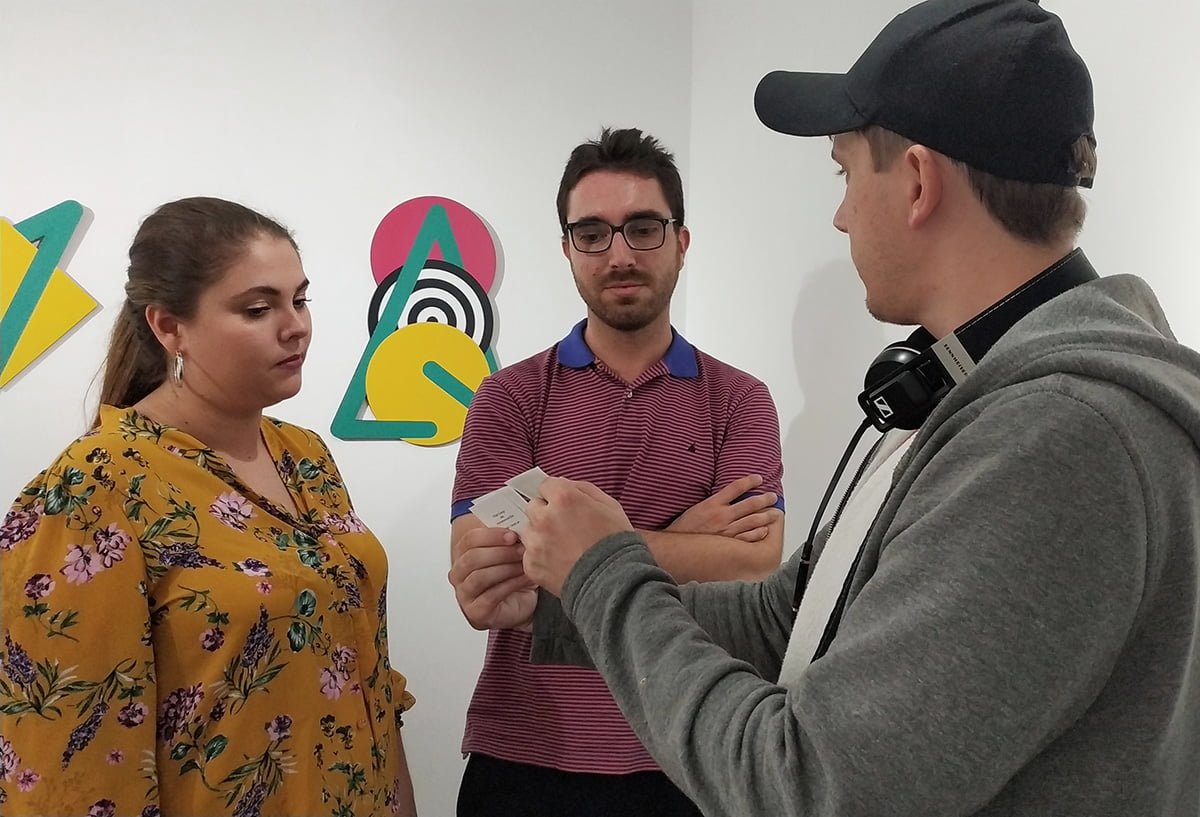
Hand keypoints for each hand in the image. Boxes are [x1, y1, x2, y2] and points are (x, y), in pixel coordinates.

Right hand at [448, 527, 536, 630]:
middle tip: (521, 549)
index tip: (512, 534)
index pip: (469, 540)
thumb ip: (507, 538)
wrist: (521, 604)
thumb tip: (517, 522)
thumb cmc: (512, 577)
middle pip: (472, 558)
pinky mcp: (476, 612)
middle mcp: (459, 575)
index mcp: (463, 555)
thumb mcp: (510, 553)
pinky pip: (491, 595)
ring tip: (523, 564)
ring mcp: (465, 594)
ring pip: (480, 576)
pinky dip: (510, 585)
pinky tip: (524, 579)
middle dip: (500, 552)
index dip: (491, 535)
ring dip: (506, 568)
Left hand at [523, 478, 633, 596]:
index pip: (545, 485)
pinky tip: (559, 562)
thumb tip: (564, 484)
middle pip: (533, 507)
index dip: (555, 495)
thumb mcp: (609, 505)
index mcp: (563, 498)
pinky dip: (540, 557)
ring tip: (561, 547)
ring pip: (528, 531)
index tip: (563, 505)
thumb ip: (583, 489)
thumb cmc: (615, 542)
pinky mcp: (531, 564)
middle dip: (545, 513)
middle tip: (563, 527)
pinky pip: (529, 554)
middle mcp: (544, 518)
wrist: (614, 582)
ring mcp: (535, 542)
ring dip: (540, 535)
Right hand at [667, 474, 779, 541]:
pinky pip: (748, 538)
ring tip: (775, 513)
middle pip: (749, 504)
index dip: (749, 481)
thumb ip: (713, 502)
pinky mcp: (728, 544)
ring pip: (752, 521)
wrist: (677, 547)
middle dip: (764, 499)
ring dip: (766, 516)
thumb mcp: (697, 508)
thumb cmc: (684, 528)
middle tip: (773, 497)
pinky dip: (758, 534)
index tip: (759, 478)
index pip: (735, 487)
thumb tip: (726, 497)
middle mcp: (721, 516)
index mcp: (712, 504)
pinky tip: (764, 530)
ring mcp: (727, 531)